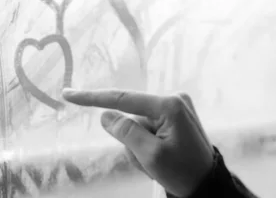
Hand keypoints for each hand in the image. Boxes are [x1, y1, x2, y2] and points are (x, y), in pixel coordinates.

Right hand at [62, 88, 213, 197]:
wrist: (207, 182)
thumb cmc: (182, 171)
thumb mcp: (150, 156)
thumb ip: (126, 132)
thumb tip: (106, 115)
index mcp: (169, 105)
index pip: (123, 99)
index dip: (93, 98)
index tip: (68, 93)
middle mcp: (174, 99)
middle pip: (132, 119)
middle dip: (132, 143)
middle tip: (149, 163)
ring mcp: (176, 107)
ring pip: (139, 127)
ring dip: (140, 148)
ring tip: (158, 164)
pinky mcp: (176, 116)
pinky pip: (149, 129)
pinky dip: (148, 146)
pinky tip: (162, 158)